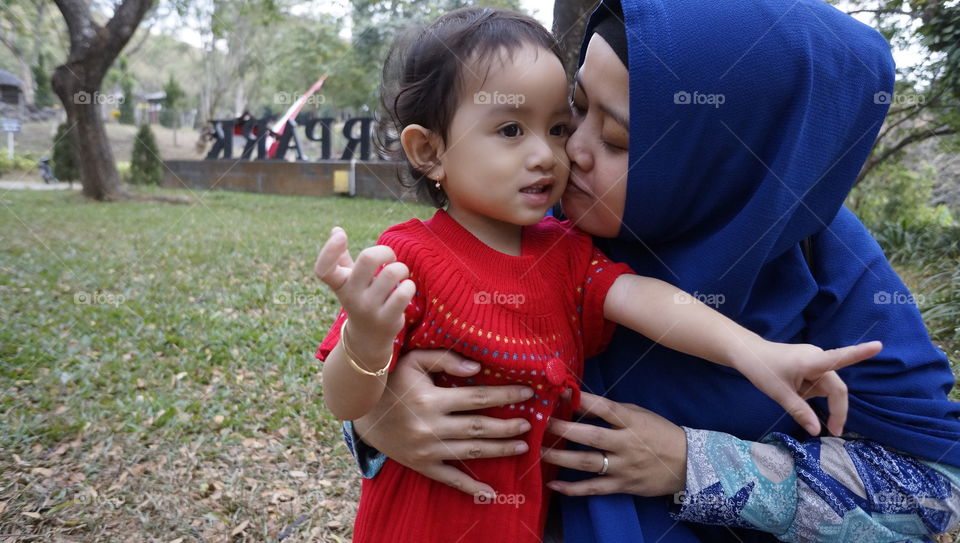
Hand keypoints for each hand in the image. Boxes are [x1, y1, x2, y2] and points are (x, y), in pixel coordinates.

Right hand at [314, 227, 414, 352]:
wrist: (368, 338)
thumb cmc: (360, 299)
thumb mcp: (348, 281)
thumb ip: (341, 258)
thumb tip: (335, 229)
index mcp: (340, 284)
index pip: (324, 269)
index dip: (329, 249)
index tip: (341, 235)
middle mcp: (351, 296)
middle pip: (368, 258)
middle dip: (385, 251)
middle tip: (390, 258)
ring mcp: (369, 309)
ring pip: (392, 273)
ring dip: (401, 269)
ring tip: (400, 274)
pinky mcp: (387, 319)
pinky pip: (403, 292)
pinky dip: (409, 286)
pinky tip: (406, 288)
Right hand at [352, 349, 534, 496]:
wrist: (361, 411)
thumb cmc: (392, 381)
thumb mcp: (414, 360)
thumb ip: (445, 359)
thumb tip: (477, 368)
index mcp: (431, 400)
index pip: (478, 398)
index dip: (505, 395)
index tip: (527, 393)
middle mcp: (430, 427)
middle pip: (479, 427)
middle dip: (507, 426)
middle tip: (528, 423)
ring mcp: (426, 449)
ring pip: (471, 452)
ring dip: (499, 450)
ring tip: (521, 446)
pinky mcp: (421, 465)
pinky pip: (449, 479)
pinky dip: (470, 487)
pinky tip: (490, 493)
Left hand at [541, 392, 686, 496]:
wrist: (688, 464)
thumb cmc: (659, 433)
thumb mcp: (639, 414)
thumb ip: (612, 411)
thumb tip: (579, 402)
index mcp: (632, 422)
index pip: (604, 408)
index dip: (582, 400)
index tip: (560, 392)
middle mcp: (626, 444)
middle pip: (591, 437)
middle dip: (563, 429)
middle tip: (540, 423)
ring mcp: (623, 466)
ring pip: (588, 463)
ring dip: (561, 458)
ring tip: (539, 451)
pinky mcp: (622, 486)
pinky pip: (594, 488)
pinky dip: (572, 489)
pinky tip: (553, 485)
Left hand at [737, 340, 882, 436]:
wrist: (747, 353)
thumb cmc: (762, 368)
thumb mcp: (779, 394)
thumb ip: (800, 411)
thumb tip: (817, 431)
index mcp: (812, 361)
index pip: (840, 358)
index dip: (860, 353)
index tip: (878, 346)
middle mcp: (818, 359)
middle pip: (837, 388)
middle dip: (837, 410)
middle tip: (834, 431)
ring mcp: (815, 361)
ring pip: (826, 388)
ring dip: (817, 400)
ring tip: (791, 397)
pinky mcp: (810, 365)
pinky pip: (818, 384)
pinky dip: (811, 394)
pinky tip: (793, 391)